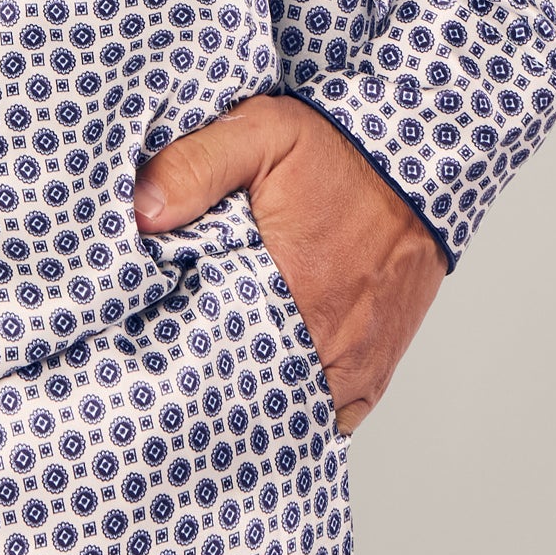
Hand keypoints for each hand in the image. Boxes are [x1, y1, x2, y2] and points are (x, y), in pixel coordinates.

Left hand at [133, 92, 445, 432]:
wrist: (414, 173)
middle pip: (251, 391)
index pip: (214, 349)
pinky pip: (330, 418)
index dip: (176, 353)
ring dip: (251, 402)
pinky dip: (295, 412)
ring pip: (288, 409)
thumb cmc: (333, 154)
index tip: (145, 349)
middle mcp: (327, 338)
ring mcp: (353, 364)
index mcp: (291, 285)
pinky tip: (261, 401)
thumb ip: (194, 167)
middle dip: (208, 385)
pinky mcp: (372, 373)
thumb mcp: (257, 136)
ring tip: (207, 390)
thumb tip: (141, 213)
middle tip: (167, 375)